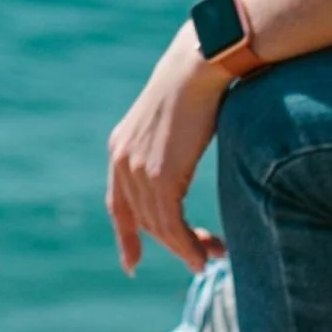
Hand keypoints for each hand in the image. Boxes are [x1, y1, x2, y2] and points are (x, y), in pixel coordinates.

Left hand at [104, 25, 223, 273]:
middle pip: (144, 220)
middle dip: (174, 244)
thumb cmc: (196, 87)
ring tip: (212, 256)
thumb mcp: (171, 123)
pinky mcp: (160, 176)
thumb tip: (179, 165)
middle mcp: (121, 162)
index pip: (118, 205)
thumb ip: (166, 148)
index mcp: (119, 149)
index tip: (131, 265)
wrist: (199, 67)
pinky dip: (187, 245)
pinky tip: (205, 254)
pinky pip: (171, 224)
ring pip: (159, 226)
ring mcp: (138, 170)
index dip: (126, 237)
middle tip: (203, 257)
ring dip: (187, 248)